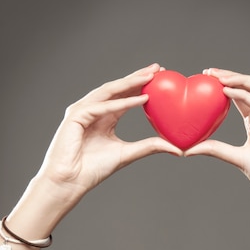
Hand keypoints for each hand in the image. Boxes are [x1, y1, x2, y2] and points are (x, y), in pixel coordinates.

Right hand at [36, 64, 180, 205]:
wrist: (71, 181)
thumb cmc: (94, 169)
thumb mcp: (128, 154)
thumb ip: (150, 147)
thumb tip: (178, 150)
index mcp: (104, 116)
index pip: (125, 96)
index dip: (141, 85)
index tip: (161, 77)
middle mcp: (93, 110)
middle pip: (118, 89)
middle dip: (137, 77)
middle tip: (158, 68)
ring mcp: (83, 111)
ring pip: (110, 92)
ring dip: (130, 84)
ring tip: (150, 77)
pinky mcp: (76, 116)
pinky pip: (102, 107)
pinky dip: (121, 103)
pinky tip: (139, 99)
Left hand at [185, 69, 249, 226]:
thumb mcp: (237, 159)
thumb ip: (216, 149)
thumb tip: (188, 149)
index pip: (242, 96)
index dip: (225, 85)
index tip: (206, 79)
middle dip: (230, 76)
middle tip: (209, 73)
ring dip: (240, 80)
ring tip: (220, 78)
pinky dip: (248, 97)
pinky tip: (230, 93)